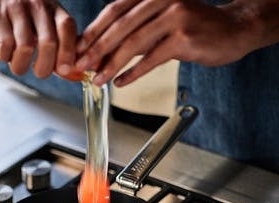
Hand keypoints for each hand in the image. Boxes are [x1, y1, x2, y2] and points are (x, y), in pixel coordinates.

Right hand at [0, 0, 77, 77]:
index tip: (64, 70)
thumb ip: (60, 42)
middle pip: (48, 42)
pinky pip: (5, 44)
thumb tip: (68, 70)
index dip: (68, 51)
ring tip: (19, 67)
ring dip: (22, 65)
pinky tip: (6, 55)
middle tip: (40, 73)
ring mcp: (17, 8)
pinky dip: (6, 56)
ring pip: (25, 46)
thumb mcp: (46, 20)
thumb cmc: (25, 14)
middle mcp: (37, 5)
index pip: (67, 28)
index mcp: (54, 9)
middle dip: (45, 66)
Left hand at [75, 0, 278, 85]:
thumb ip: (135, 34)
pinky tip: (120, 83)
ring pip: (134, 43)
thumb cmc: (193, 27)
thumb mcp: (160, 24)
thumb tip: (103, 54)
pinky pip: (152, 58)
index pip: (114, 11)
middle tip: (81, 67)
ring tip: (97, 80)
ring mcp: (174, 15)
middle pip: (120, 26)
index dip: (93, 32)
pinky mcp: (184, 36)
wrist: (232, 29)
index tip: (77, 50)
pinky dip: (134, 72)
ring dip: (112, 64)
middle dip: (96, 49)